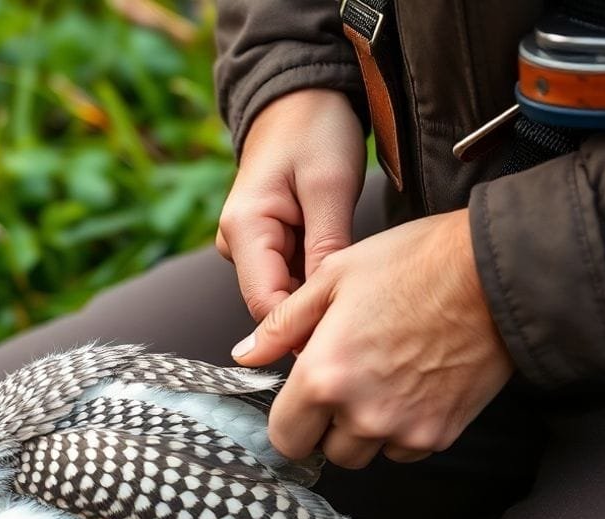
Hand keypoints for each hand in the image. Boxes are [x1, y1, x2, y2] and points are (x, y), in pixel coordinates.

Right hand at [216, 89, 366, 320]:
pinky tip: (347, 273)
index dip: (304, 329)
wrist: (299, 96)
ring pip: (286, 293)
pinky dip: (318, 279)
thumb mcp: (329, 187)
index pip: (267, 306)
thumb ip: (325, 249)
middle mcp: (236, 244)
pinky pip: (292, 276)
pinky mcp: (265, 244)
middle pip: (275, 304)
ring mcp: (248, 246)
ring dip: (319, 297)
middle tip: (368, 316)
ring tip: (363, 290)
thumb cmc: (315, 129)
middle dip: (315, 314)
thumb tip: (324, 309)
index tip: (352, 335)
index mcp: (244, 229)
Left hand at [231, 209, 512, 467]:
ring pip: (368, 453)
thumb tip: (245, 356)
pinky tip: (414, 385)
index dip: (290, 420)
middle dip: (329, 425)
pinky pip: (406, 449)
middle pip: (328, 452)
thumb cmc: (412, 263)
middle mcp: (360, 414)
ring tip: (383, 377)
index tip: (301, 401)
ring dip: (366, 429)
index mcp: (323, 377)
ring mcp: (404, 428)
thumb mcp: (332, 279)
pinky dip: (404, 428)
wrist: (496, 272)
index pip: (286, 438)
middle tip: (348, 379)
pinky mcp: (441, 433)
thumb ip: (282, 325)